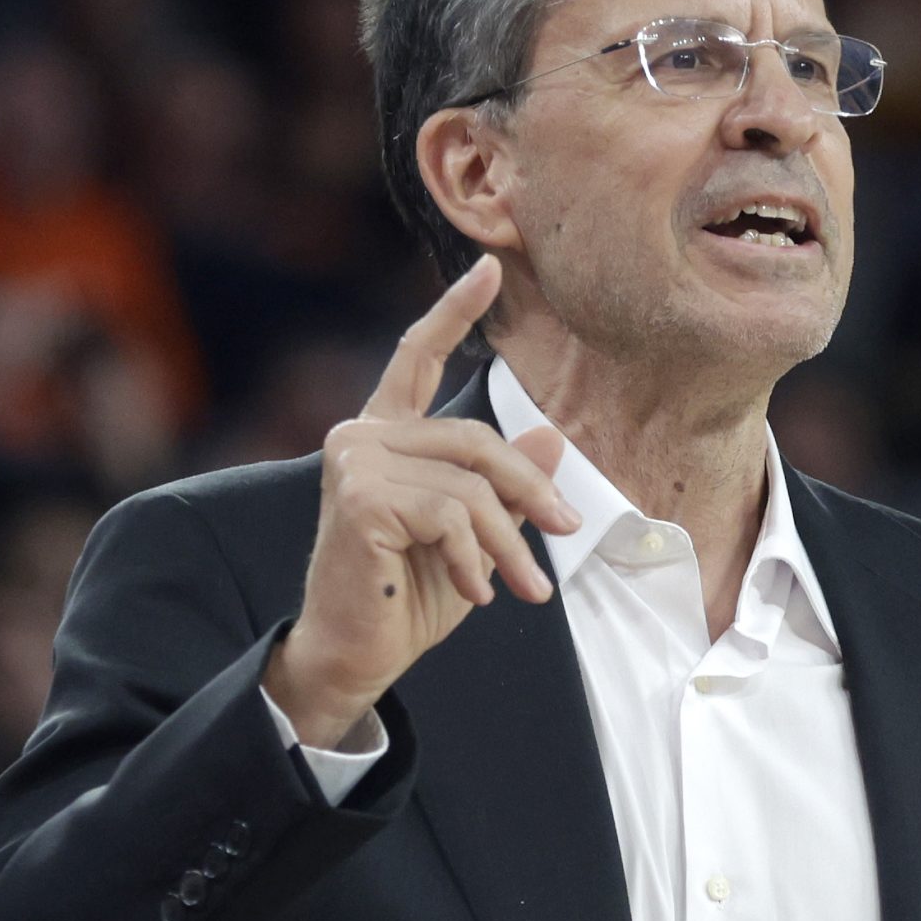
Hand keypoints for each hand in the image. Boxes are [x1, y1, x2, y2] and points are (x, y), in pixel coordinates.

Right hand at [264, 257, 579, 748]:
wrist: (353, 652)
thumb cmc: (406, 596)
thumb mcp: (474, 536)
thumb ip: (503, 486)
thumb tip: (551, 434)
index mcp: (384, 436)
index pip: (418, 357)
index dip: (454, 311)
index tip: (490, 268)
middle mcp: (361, 437)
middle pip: (475, 438)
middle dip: (531, 490)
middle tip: (567, 533)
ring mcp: (355, 463)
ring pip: (470, 485)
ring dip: (510, 543)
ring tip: (525, 589)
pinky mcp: (360, 498)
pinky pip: (451, 515)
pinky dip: (478, 558)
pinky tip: (476, 592)